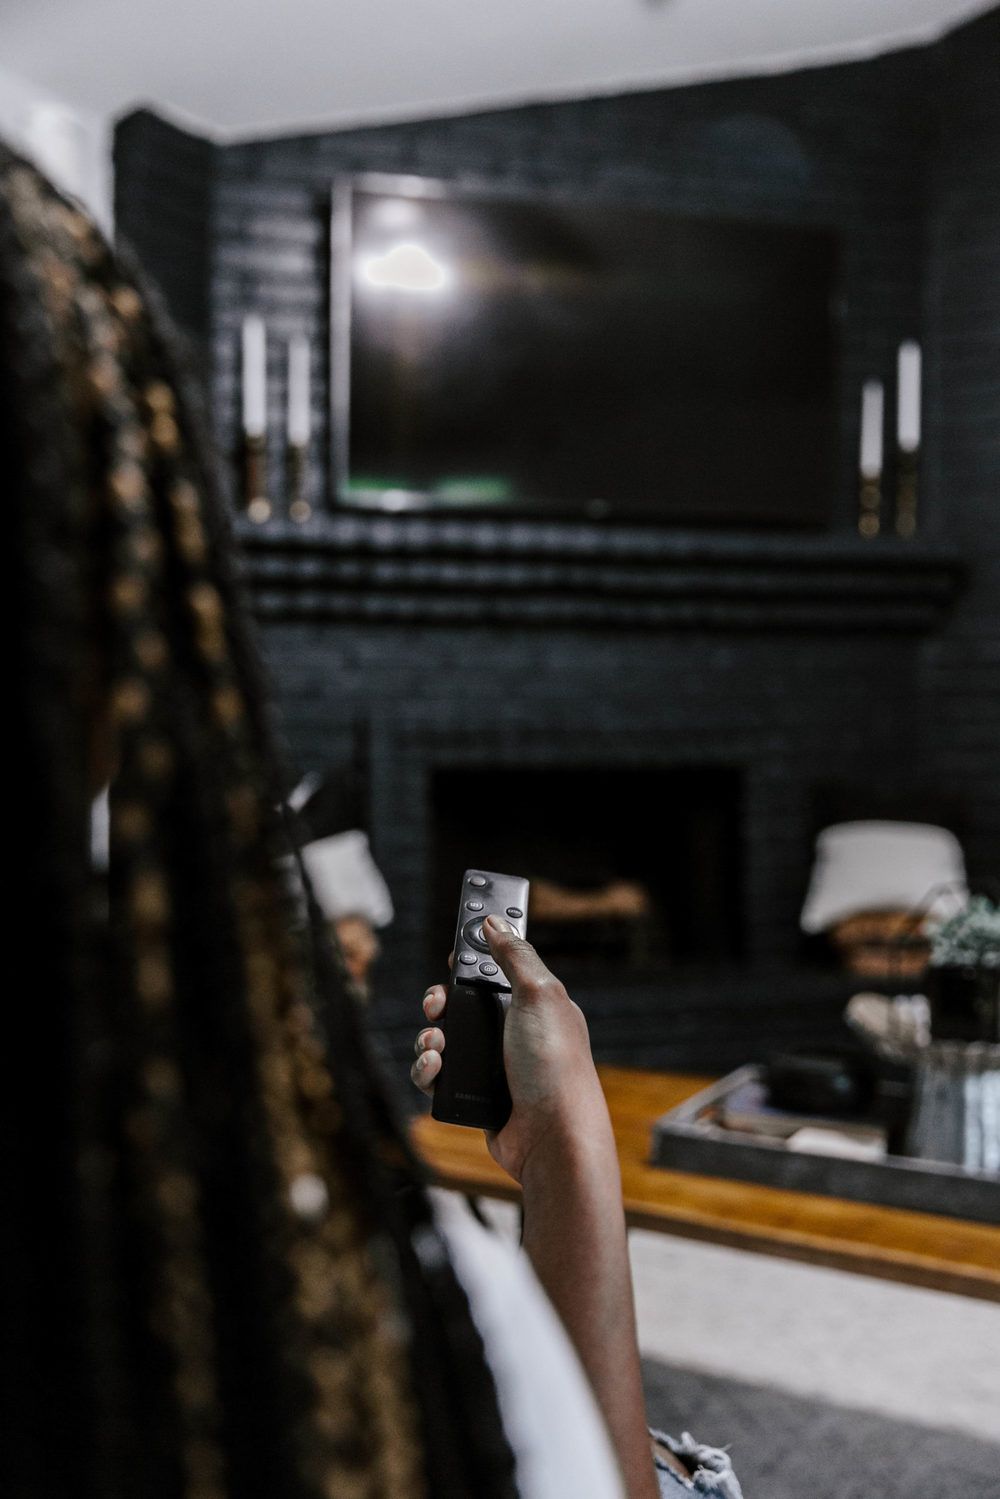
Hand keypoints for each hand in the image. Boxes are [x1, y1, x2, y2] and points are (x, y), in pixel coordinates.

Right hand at [411, 916, 611, 1182]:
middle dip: (439, 1001)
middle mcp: (511, 1032)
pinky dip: (427, 1070)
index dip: (472, 958)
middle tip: (437, 1006)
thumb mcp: (540, 994)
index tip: (454, 953)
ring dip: (428, 1038)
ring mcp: (490, 1065)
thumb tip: (493, 921)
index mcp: (532, 1002)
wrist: (551, 1136)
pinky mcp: (472, 1095)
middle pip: (459, 1004)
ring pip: (441, 1039)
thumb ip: (515, 955)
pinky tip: (436, 1070)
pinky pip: (437, 1075)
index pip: (495, 969)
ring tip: (437, 1047)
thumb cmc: (554, 1064)